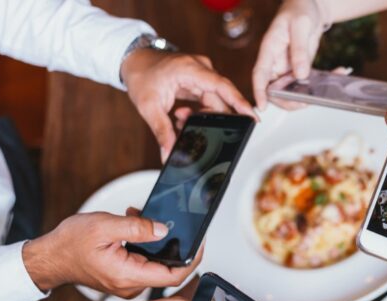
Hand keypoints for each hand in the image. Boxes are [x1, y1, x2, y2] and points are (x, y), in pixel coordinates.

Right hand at [22, 211, 202, 297]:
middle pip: (169, 270)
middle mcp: (130, 284)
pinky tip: (137, 228)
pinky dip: (147, 245)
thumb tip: (164, 230)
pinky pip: (145, 263)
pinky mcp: (124, 277)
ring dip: (159, 242)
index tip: (201, 244)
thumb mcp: (105, 226)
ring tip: (145, 220)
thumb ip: (138, 228)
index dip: (193, 261)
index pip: (174, 276)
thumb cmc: (69, 245)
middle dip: (176, 245)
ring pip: (157, 264)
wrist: (48, 257)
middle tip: (177, 224)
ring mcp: (127, 282)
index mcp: (128, 275)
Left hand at [121, 49, 254, 160]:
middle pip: (221, 98)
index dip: (240, 103)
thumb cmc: (141, 76)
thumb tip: (168, 154)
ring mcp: (201, 74)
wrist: (133, 60)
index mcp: (190, 69)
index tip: (253, 117)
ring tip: (180, 121)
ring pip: (214, 102)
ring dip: (202, 116)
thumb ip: (161, 131)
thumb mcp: (148, 107)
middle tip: (200, 133)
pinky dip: (199, 112)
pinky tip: (183, 116)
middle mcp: (201, 69)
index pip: (222, 86)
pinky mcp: (199, 80)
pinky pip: (208, 100)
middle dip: (213, 119)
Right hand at [252, 0, 324, 109]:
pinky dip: (322, 82)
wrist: (310, 7)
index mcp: (269, 49)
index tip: (263, 106)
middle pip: (275, 90)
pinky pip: (308, 82)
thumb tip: (300, 74)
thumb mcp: (301, 25)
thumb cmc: (299, 9)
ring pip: (292, 91)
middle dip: (289, 100)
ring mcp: (288, 68)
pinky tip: (338, 72)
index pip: (260, 74)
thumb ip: (299, 50)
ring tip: (327, 87)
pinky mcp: (300, 69)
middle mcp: (276, 62)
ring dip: (309, 94)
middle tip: (307, 101)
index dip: (259, 92)